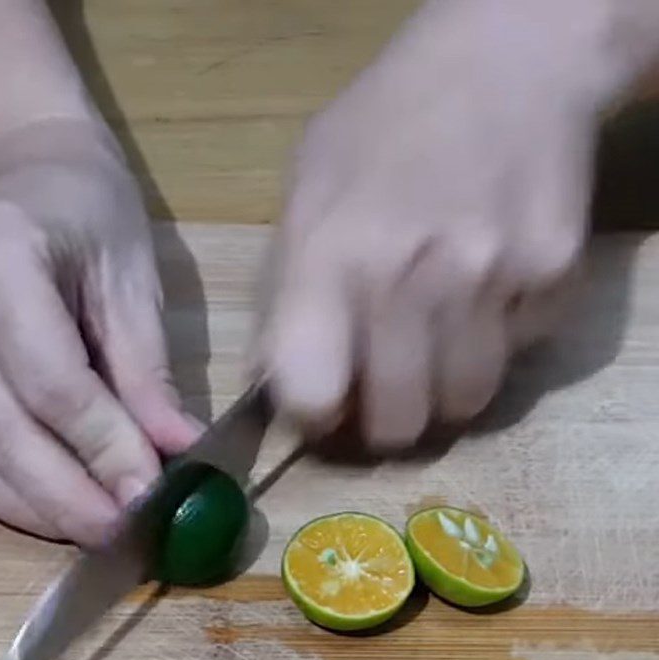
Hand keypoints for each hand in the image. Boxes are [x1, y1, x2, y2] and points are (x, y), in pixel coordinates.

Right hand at [0, 121, 197, 545]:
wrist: (18, 166)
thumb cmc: (89, 209)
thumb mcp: (132, 278)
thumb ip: (147, 371)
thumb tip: (174, 455)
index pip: (50, 378)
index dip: (101, 447)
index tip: (148, 496)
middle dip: (63, 494)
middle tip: (119, 533)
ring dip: (27, 504)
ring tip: (88, 533)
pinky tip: (42, 509)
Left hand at [259, 0, 640, 446]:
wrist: (508, 65)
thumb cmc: (384, 127)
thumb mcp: (306, 190)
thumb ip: (285, 292)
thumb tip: (275, 381)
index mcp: (331, 254)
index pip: (311, 393)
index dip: (312, 416)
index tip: (321, 405)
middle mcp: (412, 278)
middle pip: (398, 424)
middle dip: (383, 418)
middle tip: (383, 383)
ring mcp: (493, 280)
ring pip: (464, 403)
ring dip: (444, 385)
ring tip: (437, 329)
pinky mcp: (556, 280)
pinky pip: (519, 355)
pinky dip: (498, 338)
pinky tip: (488, 282)